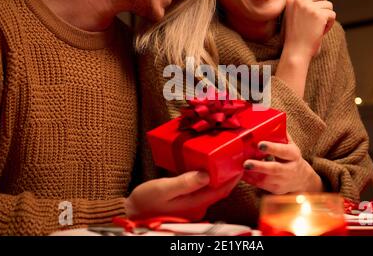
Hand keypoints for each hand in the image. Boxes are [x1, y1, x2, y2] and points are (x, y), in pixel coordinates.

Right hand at [125, 171, 240, 220]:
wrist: (132, 213)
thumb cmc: (146, 202)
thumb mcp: (164, 189)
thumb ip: (185, 182)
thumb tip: (207, 174)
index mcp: (196, 203)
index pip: (221, 190)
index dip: (233, 177)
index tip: (241, 163)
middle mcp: (198, 207)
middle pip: (219, 191)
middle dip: (228, 177)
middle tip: (234, 159)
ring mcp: (192, 207)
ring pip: (211, 191)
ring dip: (218, 178)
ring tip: (222, 162)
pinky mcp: (186, 205)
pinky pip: (202, 191)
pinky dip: (207, 180)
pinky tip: (204, 171)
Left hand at [242, 139, 322, 194]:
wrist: (302, 179)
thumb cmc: (291, 158)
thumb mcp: (291, 145)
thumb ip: (281, 134)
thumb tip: (270, 118)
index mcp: (294, 155)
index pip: (284, 151)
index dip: (272, 148)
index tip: (260, 144)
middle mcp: (289, 170)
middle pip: (274, 169)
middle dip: (259, 166)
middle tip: (246, 163)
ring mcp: (283, 181)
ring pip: (266, 179)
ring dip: (252, 174)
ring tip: (240, 168)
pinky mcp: (276, 189)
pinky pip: (261, 185)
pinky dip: (250, 180)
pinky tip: (241, 174)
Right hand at [282, 0, 335, 59]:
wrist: (295, 52)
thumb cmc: (295, 37)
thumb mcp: (292, 16)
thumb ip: (302, 4)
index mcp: (291, 0)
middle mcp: (299, 0)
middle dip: (324, 4)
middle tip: (320, 16)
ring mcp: (308, 7)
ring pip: (328, 5)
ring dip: (327, 17)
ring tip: (317, 28)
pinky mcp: (319, 15)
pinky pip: (332, 15)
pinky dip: (329, 24)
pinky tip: (320, 32)